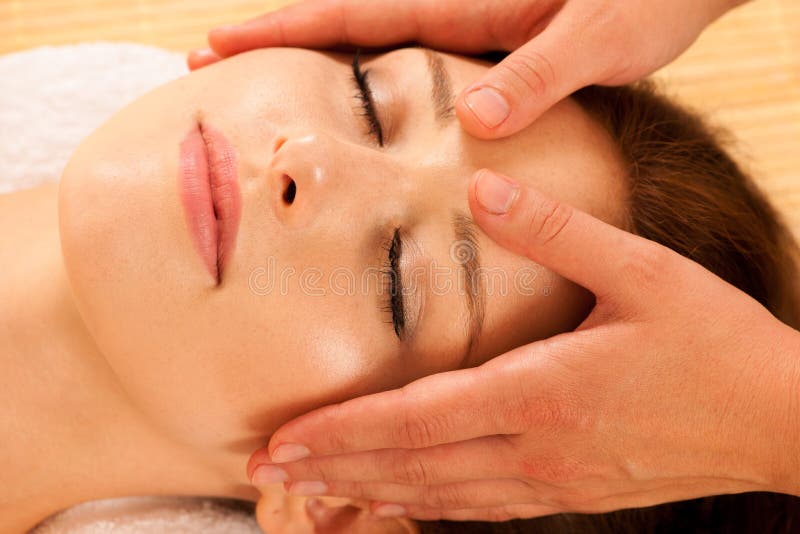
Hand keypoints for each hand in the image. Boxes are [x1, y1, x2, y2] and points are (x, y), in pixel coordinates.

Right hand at [189, 0, 744, 138]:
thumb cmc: (648, 0)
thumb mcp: (598, 41)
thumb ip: (538, 76)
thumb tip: (471, 124)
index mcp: (471, 8)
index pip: (359, 17)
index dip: (289, 29)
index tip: (224, 40)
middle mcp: (458, 14)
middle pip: (346, 23)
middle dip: (275, 38)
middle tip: (208, 59)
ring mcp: (469, 31)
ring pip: (370, 42)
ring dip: (310, 57)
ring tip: (258, 81)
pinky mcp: (488, 51)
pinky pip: (409, 66)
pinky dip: (364, 76)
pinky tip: (350, 102)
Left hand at [245, 169, 799, 521]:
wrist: (780, 422)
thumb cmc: (714, 346)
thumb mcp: (643, 272)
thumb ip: (556, 230)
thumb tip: (485, 185)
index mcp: (542, 393)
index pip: (417, 419)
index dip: (344, 432)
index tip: (285, 441)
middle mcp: (535, 449)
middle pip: (413, 466)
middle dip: (335, 469)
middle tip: (269, 474)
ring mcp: (551, 482)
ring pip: (439, 498)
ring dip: (369, 494)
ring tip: (311, 496)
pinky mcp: (569, 493)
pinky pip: (479, 511)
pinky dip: (426, 511)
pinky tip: (397, 508)